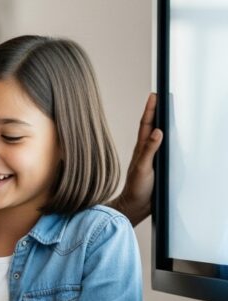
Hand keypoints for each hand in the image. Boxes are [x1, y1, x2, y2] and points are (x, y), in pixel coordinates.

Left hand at [113, 93, 162, 225]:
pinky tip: (165, 135)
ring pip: (153, 135)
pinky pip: (159, 146)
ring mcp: (149, 157)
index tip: (154, 95)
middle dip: (154, 110)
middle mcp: (144, 150)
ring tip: (162, 109)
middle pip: (150, 126)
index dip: (150, 109)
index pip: (146, 124)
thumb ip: (149, 151)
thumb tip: (157, 132)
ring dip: (157, 121)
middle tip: (159, 96)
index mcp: (141, 148)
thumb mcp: (144, 168)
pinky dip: (161, 137)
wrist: (135, 205)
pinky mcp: (154, 164)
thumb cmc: (136, 188)